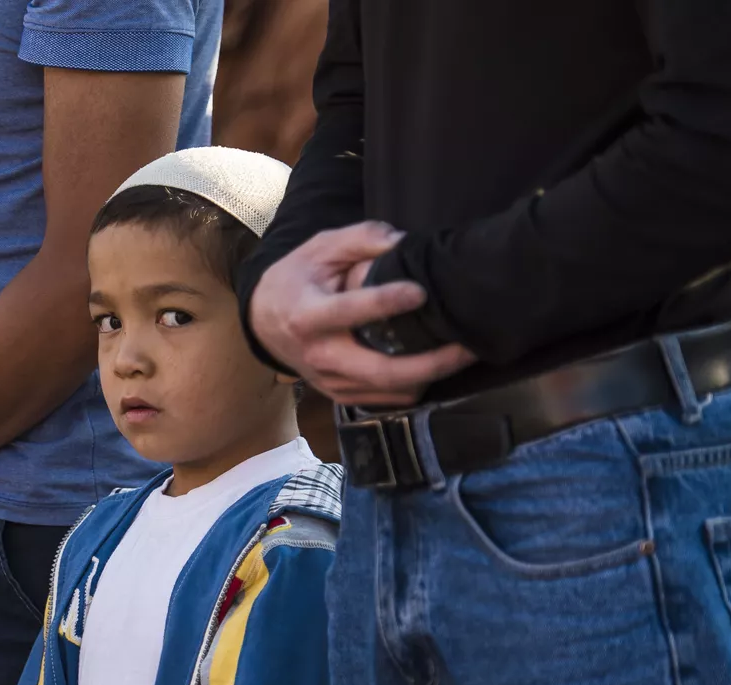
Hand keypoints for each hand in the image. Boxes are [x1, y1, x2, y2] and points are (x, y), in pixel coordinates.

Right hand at [248, 221, 475, 407]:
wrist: (263, 322)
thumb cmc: (296, 279)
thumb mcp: (318, 248)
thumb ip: (359, 238)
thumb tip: (403, 241)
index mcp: (307, 315)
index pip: (349, 312)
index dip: (385, 303)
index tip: (421, 292)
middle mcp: (319, 355)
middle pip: (380, 370)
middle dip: (430, 363)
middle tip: (468, 347)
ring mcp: (330, 380)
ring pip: (389, 390)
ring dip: (431, 377)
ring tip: (463, 356)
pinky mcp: (340, 394)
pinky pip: (386, 400)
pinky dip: (415, 387)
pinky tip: (436, 368)